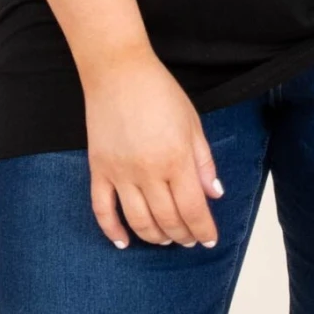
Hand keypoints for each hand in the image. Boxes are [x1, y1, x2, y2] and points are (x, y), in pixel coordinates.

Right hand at [83, 47, 224, 249]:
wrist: (118, 71)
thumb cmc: (160, 92)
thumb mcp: (193, 124)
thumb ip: (204, 162)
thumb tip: (215, 194)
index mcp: (176, 159)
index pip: (193, 209)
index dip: (203, 230)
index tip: (209, 239)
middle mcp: (148, 171)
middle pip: (168, 219)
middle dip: (182, 235)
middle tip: (189, 240)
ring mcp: (120, 173)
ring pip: (138, 221)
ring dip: (154, 237)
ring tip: (165, 240)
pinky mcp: (98, 169)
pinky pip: (102, 209)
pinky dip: (112, 230)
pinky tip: (123, 242)